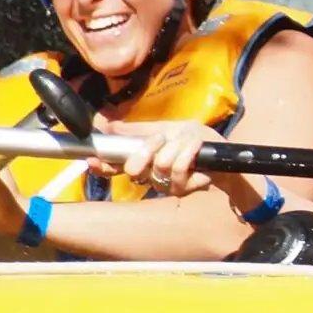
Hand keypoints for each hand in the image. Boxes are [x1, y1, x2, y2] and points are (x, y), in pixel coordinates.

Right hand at [103, 118, 220, 196]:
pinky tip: (197, 149)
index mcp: (142, 161)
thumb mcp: (165, 128)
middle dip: (147, 148)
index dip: (102, 166)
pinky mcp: (182, 188)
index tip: (92, 160)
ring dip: (175, 147)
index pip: (114, 168)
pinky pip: (179, 167)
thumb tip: (108, 124)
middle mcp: (149, 176)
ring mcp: (164, 185)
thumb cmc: (192, 140)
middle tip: (161, 139)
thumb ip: (137, 130)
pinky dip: (189, 151)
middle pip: (134, 168)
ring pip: (160, 164)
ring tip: (187, 143)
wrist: (220, 152)